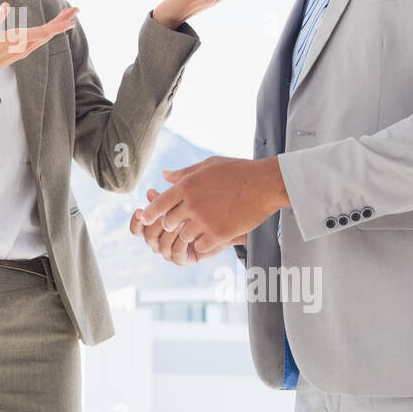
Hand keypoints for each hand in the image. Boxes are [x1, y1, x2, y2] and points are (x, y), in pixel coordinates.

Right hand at [0, 2, 77, 79]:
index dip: (57, 27)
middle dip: (62, 21)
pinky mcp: (21, 52)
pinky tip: (51, 28)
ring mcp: (23, 51)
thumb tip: (5, 6)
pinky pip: (39, 40)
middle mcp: (23, 48)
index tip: (72, 21)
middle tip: (76, 9)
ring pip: (44, 37)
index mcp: (16, 42)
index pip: (41, 33)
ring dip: (56, 26)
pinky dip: (48, 32)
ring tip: (67, 15)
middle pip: (47, 33)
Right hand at [130, 188, 197, 264]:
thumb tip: (149, 191)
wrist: (216, 224)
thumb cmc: (196, 210)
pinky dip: (180, 241)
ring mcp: (168, 253)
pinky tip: (189, 231)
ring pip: (162, 245)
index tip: (139, 210)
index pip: (136, 229)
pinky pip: (176, 252)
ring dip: (171, 232)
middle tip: (166, 213)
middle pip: (148, 236)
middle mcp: (157, 242)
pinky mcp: (182, 260)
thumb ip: (165, 199)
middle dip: (157, 224)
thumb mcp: (179, 201)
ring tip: (182, 220)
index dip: (136, 222)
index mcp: (152, 229)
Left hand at [131, 157, 286, 261]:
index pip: (158, 203)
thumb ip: (185, 173)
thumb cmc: (239, 171)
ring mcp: (205, 220)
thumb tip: (164, 176)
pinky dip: (204, 244)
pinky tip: (211, 238)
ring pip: (184, 236)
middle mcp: (192, 203)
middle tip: (181, 223)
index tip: (147, 218)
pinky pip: (201, 246)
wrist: (266, 183)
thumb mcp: (209, 165)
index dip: (150, 213)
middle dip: (172, 224)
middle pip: (168, 222)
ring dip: (189, 235)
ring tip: (200, 229)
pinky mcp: (219, 233)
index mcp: (187, 185)